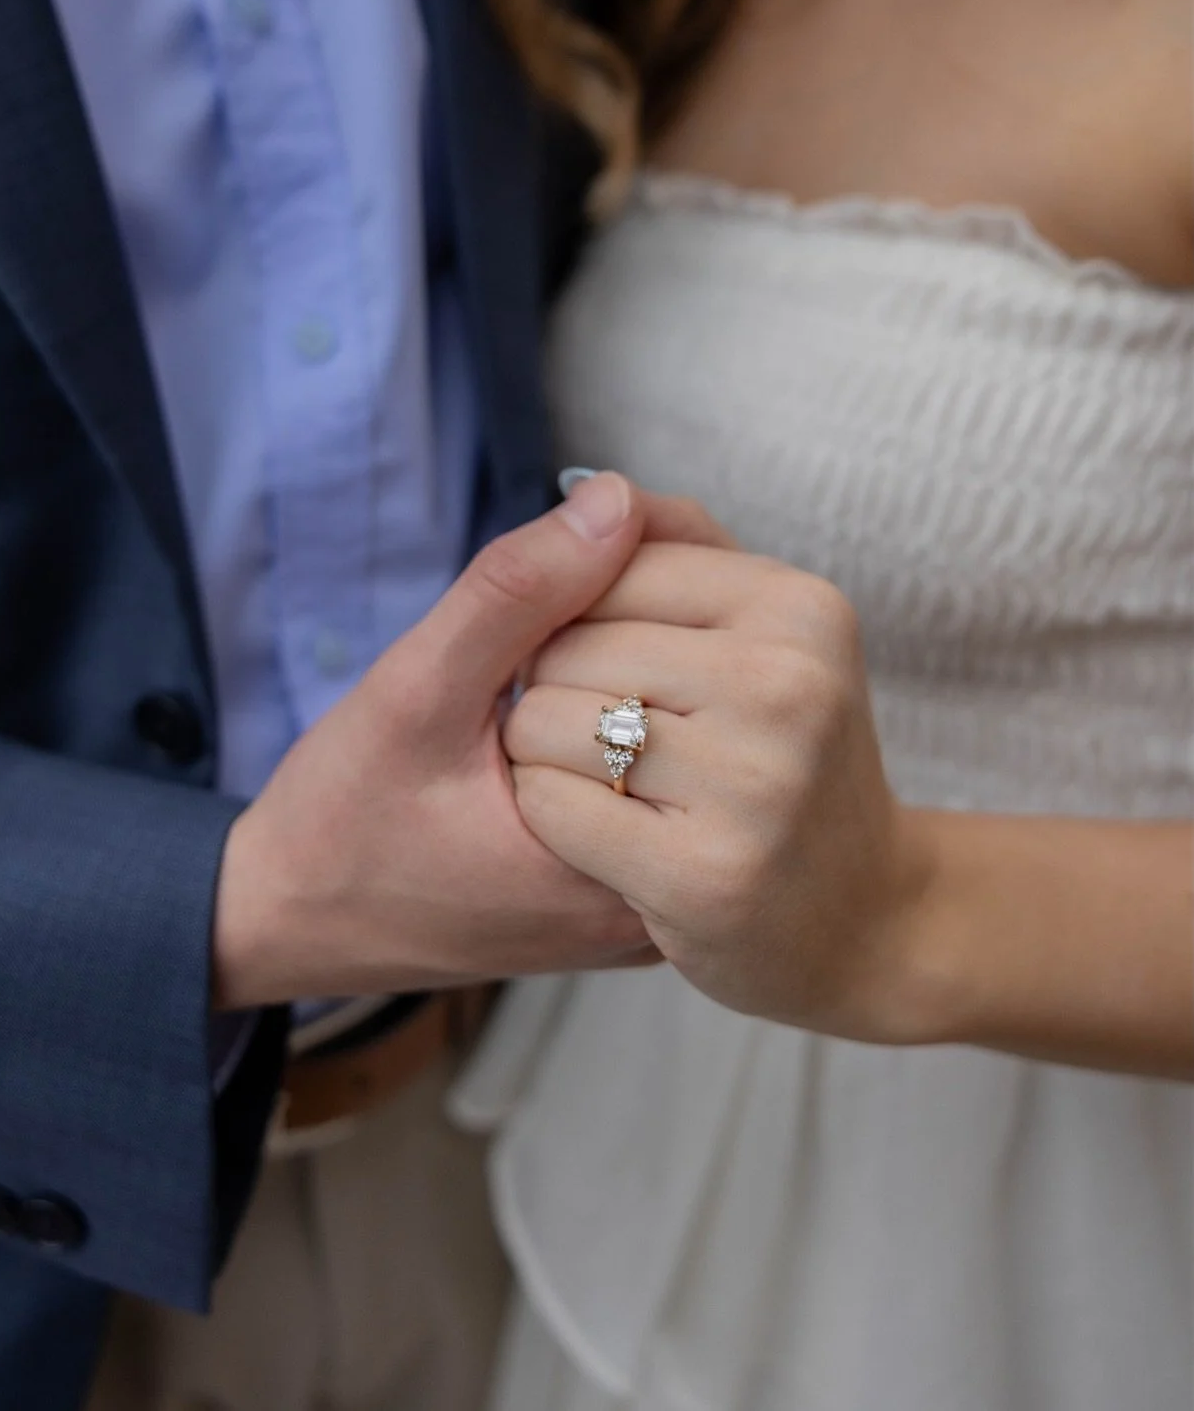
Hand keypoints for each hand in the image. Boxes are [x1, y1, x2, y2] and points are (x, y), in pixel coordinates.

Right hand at [212, 476, 728, 1009]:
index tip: (548, 579)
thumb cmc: (342, 820)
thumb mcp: (415, 691)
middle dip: (635, 615)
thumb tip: (616, 497)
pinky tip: (561, 676)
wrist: (295, 920)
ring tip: (542, 642)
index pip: (695, 669)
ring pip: (688, 724)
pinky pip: (658, 762)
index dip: (622, 582)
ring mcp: (651, 892)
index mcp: (629, 864)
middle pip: (708, 698)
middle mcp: (664, 892)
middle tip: (546, 606)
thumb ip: (516, 593)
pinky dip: (620, 699)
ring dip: (630, 649)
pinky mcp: (628, 878)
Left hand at [503, 544, 930, 1037]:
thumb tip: (598, 490)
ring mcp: (754, 783)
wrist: (867, 920)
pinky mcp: (705, 875)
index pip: (605, 563)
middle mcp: (788, 685)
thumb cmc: (785, 757)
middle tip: (630, 744)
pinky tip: (610, 844)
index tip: (628, 669)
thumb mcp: (764, 632)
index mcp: (800, 607)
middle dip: (557, 690)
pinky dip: (550, 823)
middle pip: (565, 645)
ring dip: (544, 759)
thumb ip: (678, 548)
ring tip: (620, 790)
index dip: (578, 615)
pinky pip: (547, 808)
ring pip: (543, 722)